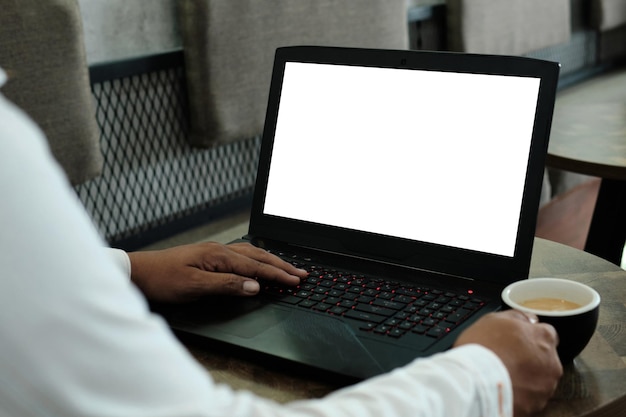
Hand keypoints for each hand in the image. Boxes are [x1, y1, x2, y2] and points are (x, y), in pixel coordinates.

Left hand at [127, 242, 306, 302]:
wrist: (138, 272)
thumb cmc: (163, 279)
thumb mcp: (194, 286)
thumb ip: (226, 285)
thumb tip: (255, 287)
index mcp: (219, 256)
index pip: (256, 266)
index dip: (277, 275)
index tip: (296, 281)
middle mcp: (219, 251)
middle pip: (258, 257)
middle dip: (281, 266)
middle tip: (301, 274)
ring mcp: (214, 252)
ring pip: (251, 254)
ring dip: (271, 262)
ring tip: (287, 268)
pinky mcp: (209, 257)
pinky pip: (241, 256)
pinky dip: (257, 260)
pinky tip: (259, 263)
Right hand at [454, 310, 562, 416]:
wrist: (477, 381)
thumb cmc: (483, 348)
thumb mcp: (494, 319)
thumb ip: (516, 317)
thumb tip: (528, 319)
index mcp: (544, 337)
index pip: (547, 334)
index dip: (531, 337)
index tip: (518, 341)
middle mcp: (552, 362)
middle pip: (545, 358)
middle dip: (531, 358)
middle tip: (508, 359)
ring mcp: (546, 386)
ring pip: (540, 379)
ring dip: (527, 377)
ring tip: (505, 375)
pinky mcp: (537, 404)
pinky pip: (531, 397)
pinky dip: (522, 393)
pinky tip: (506, 387)